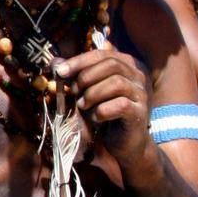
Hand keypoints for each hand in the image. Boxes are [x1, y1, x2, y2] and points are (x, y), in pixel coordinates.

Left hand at [55, 43, 153, 174]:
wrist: (123, 143)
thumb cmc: (104, 113)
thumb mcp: (87, 91)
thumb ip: (74, 76)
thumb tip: (55, 63)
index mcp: (126, 64)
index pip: (101, 54)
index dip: (79, 61)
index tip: (60, 71)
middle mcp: (138, 76)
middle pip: (111, 65)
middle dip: (86, 77)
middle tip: (74, 92)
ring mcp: (142, 94)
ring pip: (116, 83)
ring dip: (93, 94)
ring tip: (83, 106)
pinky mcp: (140, 112)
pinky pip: (121, 105)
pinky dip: (102, 111)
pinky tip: (96, 118)